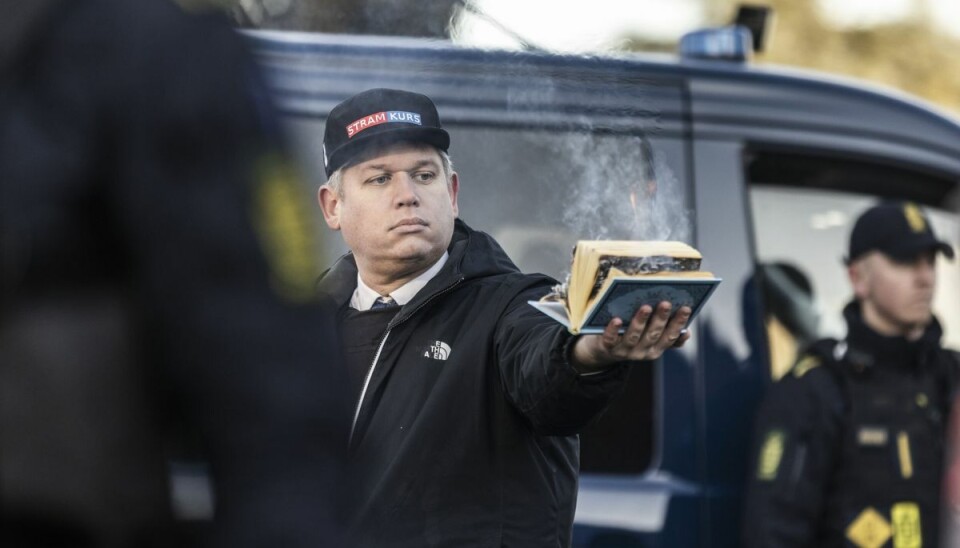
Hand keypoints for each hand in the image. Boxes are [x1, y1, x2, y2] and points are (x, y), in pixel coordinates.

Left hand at [571, 301, 691, 371]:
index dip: (678, 323)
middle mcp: (641, 352)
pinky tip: (617, 319)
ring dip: (640, 322)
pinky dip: (613, 330)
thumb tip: (686, 332)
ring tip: (645, 307)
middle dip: (661, 319)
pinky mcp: (607, 347)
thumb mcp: (649, 337)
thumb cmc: (629, 336)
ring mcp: (624, 351)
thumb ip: (665, 334)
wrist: (602, 351)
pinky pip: (610, 339)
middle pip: (653, 335)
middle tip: (666, 303)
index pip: (670, 337)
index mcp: (655, 349)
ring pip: (633, 337)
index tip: (686, 308)